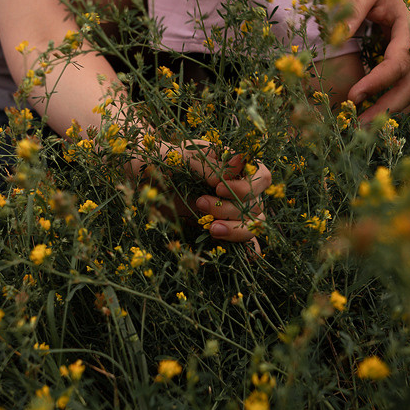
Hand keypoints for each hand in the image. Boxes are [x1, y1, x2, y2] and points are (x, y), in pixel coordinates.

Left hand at [152, 141, 269, 243]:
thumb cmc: (167, 160)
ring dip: (234, 230)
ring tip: (210, 229)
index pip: (262, 177)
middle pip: (256, 205)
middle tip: (199, 203)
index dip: (246, 186)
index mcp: (239, 166)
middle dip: (229, 208)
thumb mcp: (185, 157)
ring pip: (252, 226)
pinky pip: (247, 244)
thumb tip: (230, 173)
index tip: (219, 188)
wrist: (147, 178)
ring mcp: (235, 211)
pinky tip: (234, 252)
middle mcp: (242, 189)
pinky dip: (247, 251)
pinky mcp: (225, 229)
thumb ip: (210, 165)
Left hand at [341, 0, 409, 123]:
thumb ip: (350, 11)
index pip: (398, 63)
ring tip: (364, 126)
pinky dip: (396, 102)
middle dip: (386, 108)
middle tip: (357, 126)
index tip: (352, 96)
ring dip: (392, 110)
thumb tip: (331, 41)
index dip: (376, 82)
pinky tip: (374, 111)